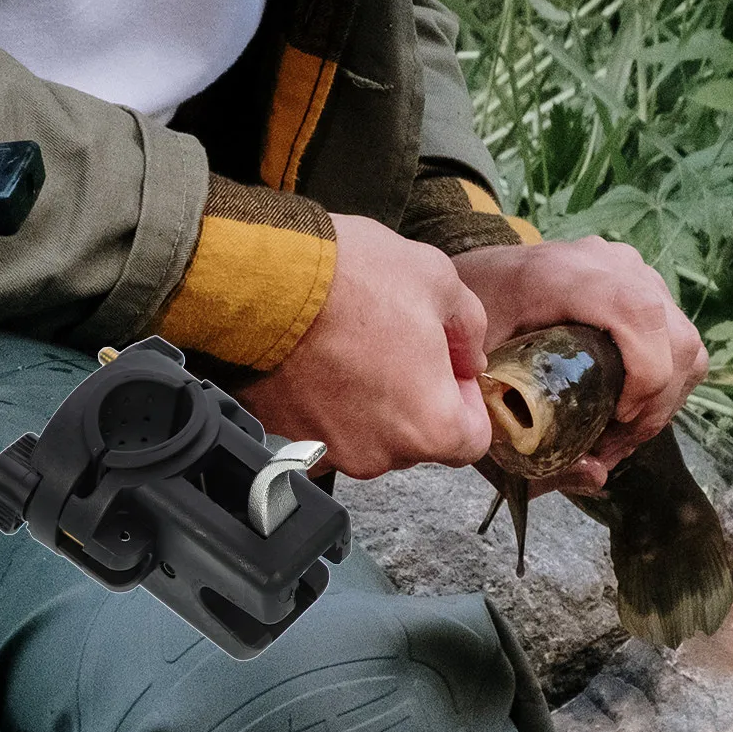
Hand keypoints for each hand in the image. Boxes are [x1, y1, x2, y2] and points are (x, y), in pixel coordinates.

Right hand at [240, 214, 492, 478]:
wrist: (261, 280)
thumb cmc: (352, 279)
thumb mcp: (437, 279)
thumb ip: (468, 328)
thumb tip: (465, 359)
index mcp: (431, 425)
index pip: (471, 438)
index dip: (466, 398)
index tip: (445, 365)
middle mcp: (378, 453)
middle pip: (412, 438)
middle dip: (411, 398)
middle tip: (392, 345)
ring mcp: (324, 449)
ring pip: (361, 434)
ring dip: (362, 403)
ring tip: (343, 349)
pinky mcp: (279, 436)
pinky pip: (313, 429)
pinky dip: (317, 404)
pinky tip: (310, 362)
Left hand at [451, 238, 706, 491]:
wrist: (455, 287)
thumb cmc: (461, 336)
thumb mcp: (477, 386)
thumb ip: (521, 436)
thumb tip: (595, 476)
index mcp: (555, 274)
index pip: (636, 313)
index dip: (646, 375)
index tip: (616, 421)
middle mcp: (600, 261)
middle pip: (673, 336)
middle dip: (656, 404)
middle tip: (611, 444)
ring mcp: (625, 267)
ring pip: (684, 341)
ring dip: (662, 398)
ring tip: (615, 432)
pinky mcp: (636, 281)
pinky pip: (676, 335)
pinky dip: (663, 380)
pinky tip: (622, 408)